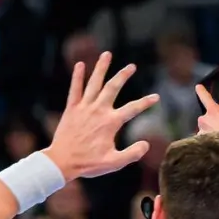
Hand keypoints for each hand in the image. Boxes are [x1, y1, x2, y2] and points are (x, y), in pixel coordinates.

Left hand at [45, 51, 159, 180]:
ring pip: (94, 83)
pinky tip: (80, 65)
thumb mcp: (114, 163)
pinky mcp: (71, 109)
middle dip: (123, 75)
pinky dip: (78, 76)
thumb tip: (146, 143)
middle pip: (113, 87)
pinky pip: (75, 89)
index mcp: (110, 122)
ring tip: (107, 54)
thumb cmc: (88, 163)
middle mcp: (98, 110)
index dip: (146, 102)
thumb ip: (132, 153)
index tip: (156, 97)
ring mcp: (84, 108)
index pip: (133, 108)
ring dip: (101, 68)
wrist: (62, 162)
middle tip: (131, 66)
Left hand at [195, 85, 218, 140]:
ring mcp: (201, 133)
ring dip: (211, 132)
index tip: (198, 87)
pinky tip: (218, 146)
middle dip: (213, 121)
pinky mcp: (201, 144)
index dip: (201, 91)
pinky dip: (209, 142)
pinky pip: (204, 141)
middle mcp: (204, 120)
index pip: (206, 97)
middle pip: (206, 117)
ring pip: (205, 129)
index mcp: (214, 111)